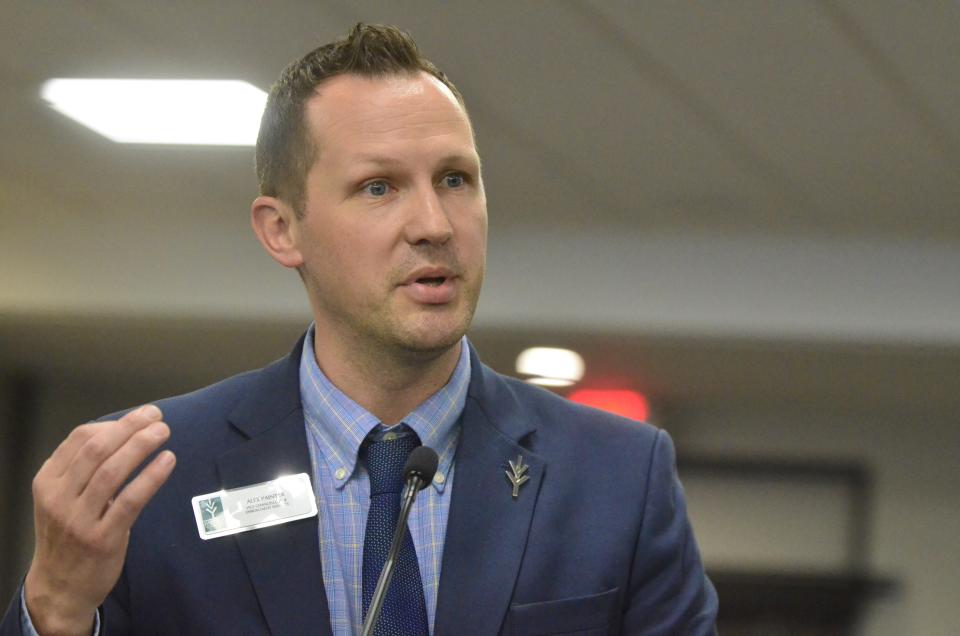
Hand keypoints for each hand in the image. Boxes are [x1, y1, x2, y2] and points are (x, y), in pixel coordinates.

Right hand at [24, 404, 175, 635]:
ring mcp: (78, 519)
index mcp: (47, 482)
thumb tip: (124, 431)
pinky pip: (129, 500)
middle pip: (96, 450)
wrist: (60, 587)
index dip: (113, 423)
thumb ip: (83, 469)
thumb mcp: (62, 498)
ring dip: (140, 446)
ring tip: (163, 432)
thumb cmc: (69, 534)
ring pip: (111, 471)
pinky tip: (167, 461)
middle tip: (156, 416)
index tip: (140, 416)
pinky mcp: (101, 538)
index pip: (79, 439)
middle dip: (129, 427)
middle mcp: (58, 498)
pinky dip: (150, 476)